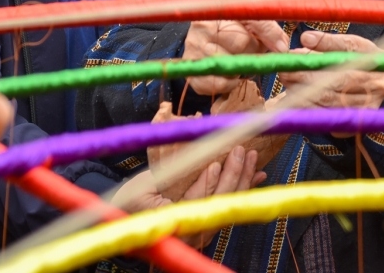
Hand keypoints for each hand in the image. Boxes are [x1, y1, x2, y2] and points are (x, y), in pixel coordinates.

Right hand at [111, 145, 264, 246]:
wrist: (126, 219)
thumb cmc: (131, 199)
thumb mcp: (144, 184)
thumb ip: (171, 174)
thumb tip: (197, 155)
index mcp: (170, 220)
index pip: (194, 200)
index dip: (207, 182)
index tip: (216, 163)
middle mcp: (190, 230)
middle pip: (217, 202)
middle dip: (232, 175)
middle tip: (241, 151)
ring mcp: (201, 231)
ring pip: (227, 203)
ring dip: (243, 179)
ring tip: (252, 158)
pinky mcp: (208, 225)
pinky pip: (229, 205)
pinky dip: (244, 189)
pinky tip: (256, 175)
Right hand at [183, 18, 288, 95]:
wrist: (206, 38)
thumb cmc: (234, 26)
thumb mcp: (253, 19)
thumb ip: (269, 28)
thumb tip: (282, 49)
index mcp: (219, 2)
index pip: (249, 17)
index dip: (268, 34)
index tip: (282, 47)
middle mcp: (201, 22)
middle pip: (240, 43)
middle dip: (253, 51)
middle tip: (252, 50)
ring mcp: (192, 46)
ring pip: (230, 65)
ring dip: (241, 67)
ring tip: (239, 60)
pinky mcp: (190, 68)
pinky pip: (218, 83)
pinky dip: (229, 83)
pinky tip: (230, 73)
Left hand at [276, 31, 383, 112]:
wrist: (372, 87)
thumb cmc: (355, 61)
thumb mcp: (346, 46)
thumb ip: (326, 42)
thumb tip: (306, 38)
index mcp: (376, 59)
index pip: (348, 52)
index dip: (324, 48)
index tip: (299, 47)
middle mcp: (377, 85)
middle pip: (338, 80)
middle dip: (306, 76)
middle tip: (284, 71)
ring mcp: (369, 107)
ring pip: (330, 101)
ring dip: (303, 93)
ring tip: (286, 83)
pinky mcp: (356, 125)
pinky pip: (328, 118)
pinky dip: (309, 110)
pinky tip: (294, 102)